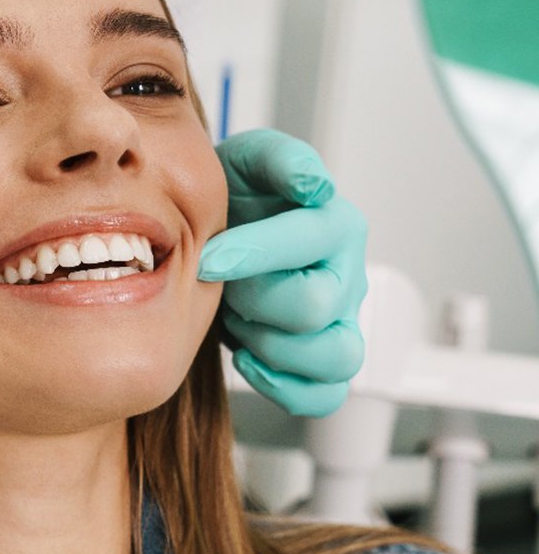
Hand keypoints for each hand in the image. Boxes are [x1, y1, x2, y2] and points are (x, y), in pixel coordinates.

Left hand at [198, 129, 366, 416]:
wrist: (221, 232)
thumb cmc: (236, 199)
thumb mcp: (247, 161)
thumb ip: (279, 159)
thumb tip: (312, 184)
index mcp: (335, 224)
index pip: (309, 242)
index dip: (252, 253)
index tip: (207, 258)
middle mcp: (347, 274)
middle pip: (315, 307)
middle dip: (254, 299)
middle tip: (224, 286)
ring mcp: (341, 322)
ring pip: (335, 358)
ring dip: (273, 346)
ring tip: (240, 321)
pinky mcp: (325, 358)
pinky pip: (326, 394)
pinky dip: (286, 386)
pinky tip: (248, 358)